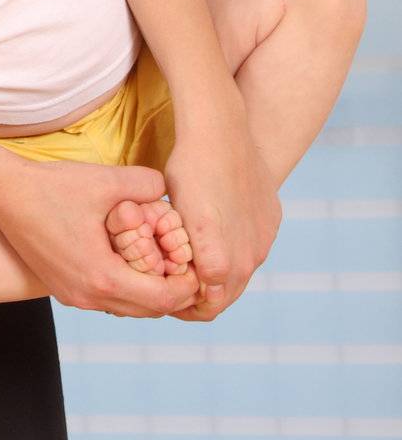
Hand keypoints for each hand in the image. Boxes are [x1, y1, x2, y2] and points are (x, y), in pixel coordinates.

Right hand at [0, 156, 203, 317]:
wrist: (2, 193)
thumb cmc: (52, 187)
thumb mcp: (106, 180)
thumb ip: (147, 184)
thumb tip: (168, 192)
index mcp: (102, 277)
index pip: (162, 298)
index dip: (187, 285)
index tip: (197, 265)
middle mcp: (88, 296)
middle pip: (147, 310)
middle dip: (172, 291)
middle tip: (186, 265)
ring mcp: (72, 296)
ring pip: (127, 307)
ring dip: (148, 291)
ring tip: (161, 261)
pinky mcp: (62, 289)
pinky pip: (107, 299)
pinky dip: (126, 287)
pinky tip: (130, 259)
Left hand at [163, 121, 280, 321]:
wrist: (221, 130)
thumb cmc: (187, 170)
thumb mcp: (173, 217)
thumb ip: (181, 257)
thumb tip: (184, 283)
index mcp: (221, 264)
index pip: (207, 308)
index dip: (185, 305)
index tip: (168, 293)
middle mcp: (250, 258)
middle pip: (227, 295)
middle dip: (203, 294)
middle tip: (176, 281)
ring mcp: (264, 239)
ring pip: (242, 271)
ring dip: (221, 271)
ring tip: (193, 258)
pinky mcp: (272, 220)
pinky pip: (253, 244)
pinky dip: (236, 247)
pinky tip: (216, 233)